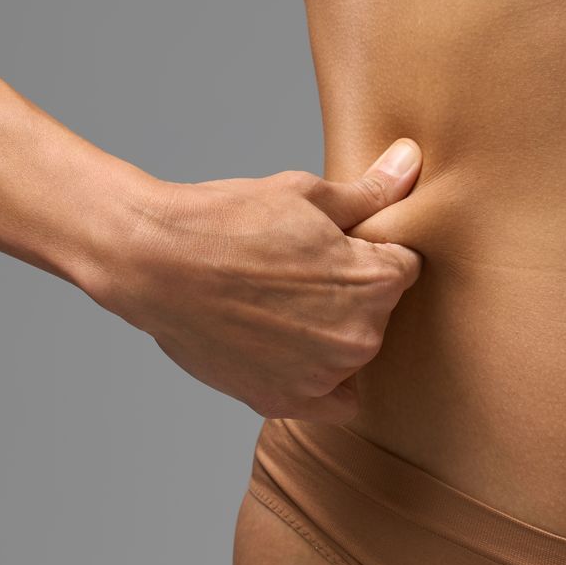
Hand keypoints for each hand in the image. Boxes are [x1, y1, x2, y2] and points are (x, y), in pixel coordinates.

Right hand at [91, 139, 425, 422]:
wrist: (154, 263)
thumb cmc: (227, 220)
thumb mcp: (305, 195)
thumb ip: (370, 192)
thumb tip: (411, 163)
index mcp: (375, 280)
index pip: (403, 266)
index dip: (367, 250)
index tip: (331, 246)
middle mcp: (361, 336)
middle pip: (379, 312)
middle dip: (350, 293)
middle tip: (297, 272)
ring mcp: (323, 376)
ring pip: (351, 353)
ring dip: (330, 334)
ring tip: (277, 304)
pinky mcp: (286, 401)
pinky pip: (331, 401)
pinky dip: (317, 379)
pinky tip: (285, 349)